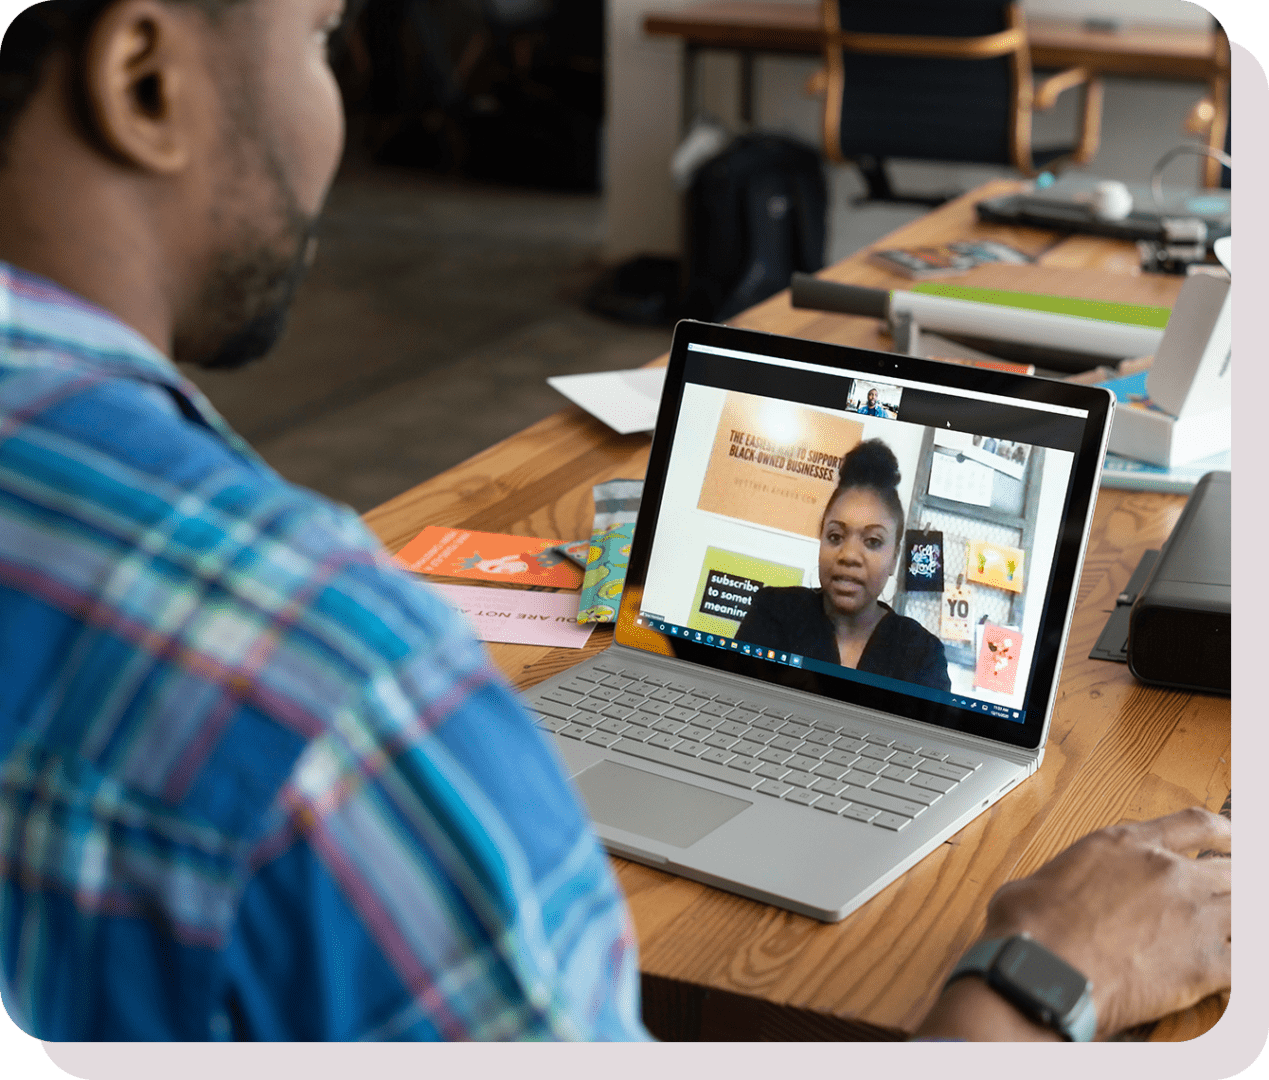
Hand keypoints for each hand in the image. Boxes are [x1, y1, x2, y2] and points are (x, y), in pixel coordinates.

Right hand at [978, 807, 1231, 1039]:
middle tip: (1232, 894)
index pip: (1194, 824)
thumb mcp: (1044, 879)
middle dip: (1235, 884)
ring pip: (1244, 911)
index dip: (1224, 831)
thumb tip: (1060, 893)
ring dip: (1237, 922)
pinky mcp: (1205, 965)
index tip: (1233, 838)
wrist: (1042, 970)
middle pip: (1231, 870)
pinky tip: (1230, 976)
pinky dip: (1239, 968)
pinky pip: (1246, 963)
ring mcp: (1192, 917)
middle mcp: (1167, 873)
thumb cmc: (1031, 927)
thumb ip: (1072, 878)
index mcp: (1126, 845)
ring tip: (1229, 933)